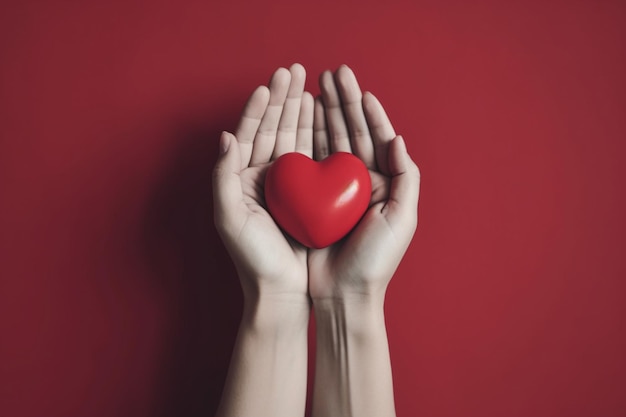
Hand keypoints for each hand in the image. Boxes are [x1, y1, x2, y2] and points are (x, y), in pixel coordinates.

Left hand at [213, 64, 313, 302]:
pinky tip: (321, 116)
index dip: (258, 107)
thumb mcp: (229, 218)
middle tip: (294, 70)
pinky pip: (311, 157)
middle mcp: (261, 177)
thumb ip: (223, 177)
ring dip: (299, 110)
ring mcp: (285, 184)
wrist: (280, 289)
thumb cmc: (252, 258)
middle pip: (272, 128)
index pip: (249, 134)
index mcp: (240, 179)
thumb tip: (225, 136)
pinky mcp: (307, 193)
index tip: (270, 83)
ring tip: (309, 85)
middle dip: (282, 99)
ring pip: (292, 137)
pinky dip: (315, 134)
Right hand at [308, 65, 420, 300]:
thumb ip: (407, 177)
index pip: (378, 139)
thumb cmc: (375, 261)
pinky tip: (301, 119)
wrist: (343, 294)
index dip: (370, 112)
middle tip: (333, 74)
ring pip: (330, 142)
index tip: (359, 88)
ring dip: (324, 114)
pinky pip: (310, 163)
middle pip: (353, 133)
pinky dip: (307, 139)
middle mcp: (361, 182)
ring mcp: (336, 189)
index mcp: (385, 184)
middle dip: (344, 103)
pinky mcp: (313, 199)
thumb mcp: (402, 219)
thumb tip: (398, 139)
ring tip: (315, 87)